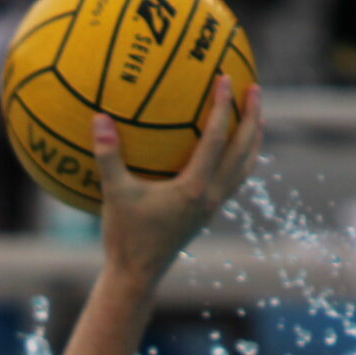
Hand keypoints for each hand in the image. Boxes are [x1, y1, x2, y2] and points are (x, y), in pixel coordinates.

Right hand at [90, 77, 262, 285]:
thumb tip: (99, 117)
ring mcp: (213, 205)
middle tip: (255, 87)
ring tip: (256, 115)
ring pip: (244, 166)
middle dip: (252, 117)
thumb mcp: (114, 194)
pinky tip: (230, 149)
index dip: (223, 106)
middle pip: (244, 150)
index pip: (217, 139)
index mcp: (195, 188)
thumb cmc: (126, 236)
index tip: (225, 79)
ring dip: (252, 139)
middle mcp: (212, 196)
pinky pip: (233, 178)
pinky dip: (238, 158)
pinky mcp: (208, 212)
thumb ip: (108, 156)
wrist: (138, 275)